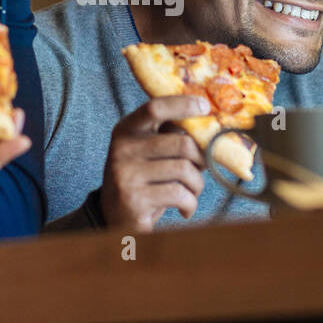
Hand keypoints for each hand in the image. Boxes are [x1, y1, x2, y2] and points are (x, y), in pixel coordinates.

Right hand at [101, 95, 209, 232]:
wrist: (114, 219)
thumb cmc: (143, 180)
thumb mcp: (147, 152)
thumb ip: (169, 136)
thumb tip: (208, 126)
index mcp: (126, 130)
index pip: (155, 108)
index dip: (183, 104)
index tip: (205, 106)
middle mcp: (122, 148)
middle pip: (182, 143)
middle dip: (202, 159)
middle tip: (202, 170)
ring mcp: (126, 174)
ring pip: (184, 170)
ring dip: (197, 185)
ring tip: (192, 193)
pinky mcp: (134, 199)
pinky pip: (179, 194)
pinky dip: (190, 204)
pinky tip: (184, 210)